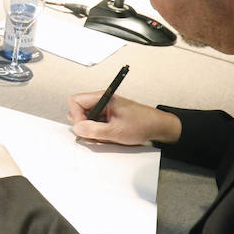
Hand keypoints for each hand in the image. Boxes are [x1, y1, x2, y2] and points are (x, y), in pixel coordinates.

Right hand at [65, 93, 180, 145]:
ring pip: (85, 119)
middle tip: (95, 134)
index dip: (76, 116)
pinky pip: (94, 124)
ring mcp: (103, 109)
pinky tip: (109, 136)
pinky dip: (98, 132)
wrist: (158, 127)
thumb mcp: (117, 131)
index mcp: (103, 98)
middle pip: (78, 110)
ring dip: (91, 130)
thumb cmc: (142, 124)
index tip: (84, 128)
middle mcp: (101, 101)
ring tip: (105, 136)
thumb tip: (77, 128)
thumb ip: (95, 130)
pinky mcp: (107, 117)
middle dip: (83, 125)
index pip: (75, 101)